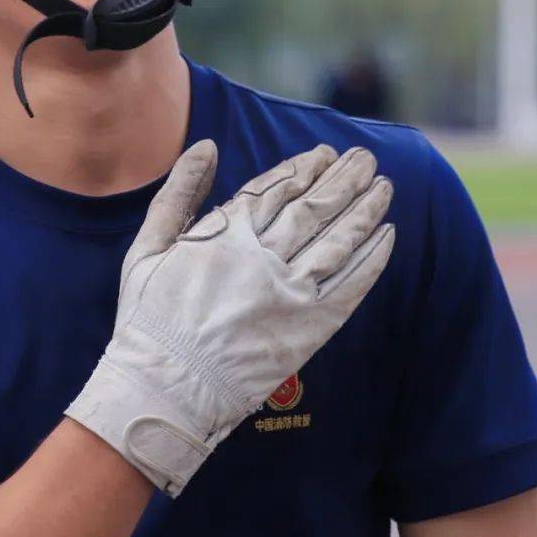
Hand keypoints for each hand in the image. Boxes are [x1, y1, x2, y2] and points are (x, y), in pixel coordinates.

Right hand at [65, 140, 395, 495]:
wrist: (162, 391)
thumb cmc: (147, 319)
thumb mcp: (148, 245)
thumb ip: (180, 191)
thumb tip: (208, 145)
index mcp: (226, 233)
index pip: (278, 188)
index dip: (306, 168)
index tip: (326, 153)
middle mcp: (263, 257)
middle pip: (315, 207)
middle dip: (344, 179)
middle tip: (366, 159)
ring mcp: (289, 293)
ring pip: (338, 240)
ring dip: (365, 210)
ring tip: (385, 186)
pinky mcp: (308, 329)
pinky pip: (349, 286)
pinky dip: (372, 259)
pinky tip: (388, 236)